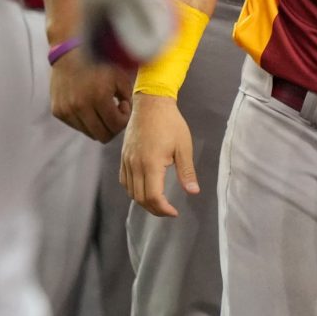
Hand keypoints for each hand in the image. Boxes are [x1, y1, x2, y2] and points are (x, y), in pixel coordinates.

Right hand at [51, 48, 131, 141]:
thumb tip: (124, 115)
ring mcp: (67, 110)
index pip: (116, 126)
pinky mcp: (58, 111)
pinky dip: (85, 120)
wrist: (70, 53)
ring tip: (101, 106)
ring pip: (89, 133)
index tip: (122, 105)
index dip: (124, 118)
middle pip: (102, 136)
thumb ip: (127, 98)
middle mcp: (80, 106)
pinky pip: (77, 126)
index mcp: (98, 97)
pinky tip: (88, 104)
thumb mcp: (120, 77)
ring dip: (98, 124)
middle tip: (114, 111)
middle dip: (112, 127)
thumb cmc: (99, 63)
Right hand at [121, 94, 198, 214]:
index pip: (153, 197)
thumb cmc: (170, 123)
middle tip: (169, 210)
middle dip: (155, 209)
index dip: (163, 209)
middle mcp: (135, 165)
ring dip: (143, 201)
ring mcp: (127, 161)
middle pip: (140, 198)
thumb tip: (193, 192)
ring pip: (130, 191)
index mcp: (151, 164)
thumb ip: (187, 171)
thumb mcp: (184, 147)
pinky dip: (133, 190)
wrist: (151, 103)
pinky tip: (144, 189)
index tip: (175, 212)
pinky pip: (124, 180)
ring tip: (159, 202)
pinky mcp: (123, 156)